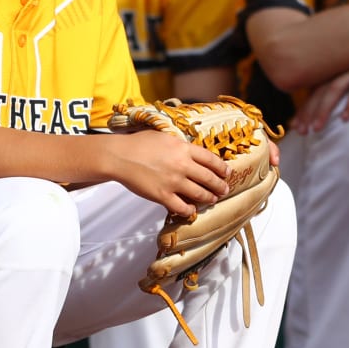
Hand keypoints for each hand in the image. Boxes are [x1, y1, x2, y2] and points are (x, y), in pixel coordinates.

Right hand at [102, 130, 229, 216]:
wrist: (121, 156)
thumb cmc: (140, 144)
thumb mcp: (165, 137)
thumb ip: (181, 146)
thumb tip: (192, 153)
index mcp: (184, 149)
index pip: (211, 159)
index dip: (222, 168)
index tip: (227, 173)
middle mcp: (182, 165)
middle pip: (209, 178)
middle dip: (220, 185)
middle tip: (225, 189)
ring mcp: (173, 181)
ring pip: (199, 193)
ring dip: (209, 198)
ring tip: (213, 199)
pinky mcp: (162, 196)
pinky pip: (182, 207)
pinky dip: (190, 210)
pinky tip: (192, 209)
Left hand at [295, 49, 348, 133]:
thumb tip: (341, 111)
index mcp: (343, 67)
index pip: (317, 88)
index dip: (305, 107)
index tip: (297, 126)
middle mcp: (347, 64)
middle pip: (321, 89)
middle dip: (309, 111)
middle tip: (301, 131)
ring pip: (335, 88)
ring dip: (324, 109)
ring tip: (317, 128)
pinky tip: (345, 118)